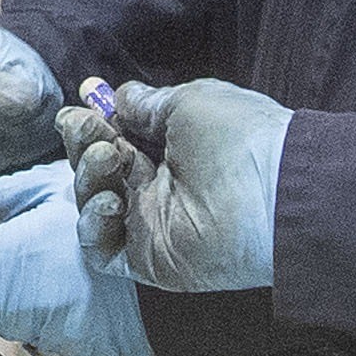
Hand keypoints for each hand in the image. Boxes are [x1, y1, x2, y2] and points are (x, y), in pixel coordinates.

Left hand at [0, 159, 155, 355]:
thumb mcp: (43, 185)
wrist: (168, 271)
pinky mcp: (72, 352)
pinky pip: (44, 333)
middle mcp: (3, 313)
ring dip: (11, 300)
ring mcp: (38, 337)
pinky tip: (73, 285)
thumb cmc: (102, 214)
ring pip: (4, 323)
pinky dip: (49, 313)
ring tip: (45, 264)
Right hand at [69, 74, 287, 294]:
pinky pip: (101, 249)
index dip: (95, 122)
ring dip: (88, 178)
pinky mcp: (148, 259)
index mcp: (173, 150)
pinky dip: (93, 225)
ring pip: (93, 205)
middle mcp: (160, 188)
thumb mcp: (189, 103)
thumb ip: (147, 104)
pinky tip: (112, 202)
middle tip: (86, 127)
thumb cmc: (240, 138)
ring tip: (108, 157)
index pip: (119, 138)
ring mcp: (151, 225)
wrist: (274, 193)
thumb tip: (116, 96)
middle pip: (99, 170)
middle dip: (85, 144)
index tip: (82, 105)